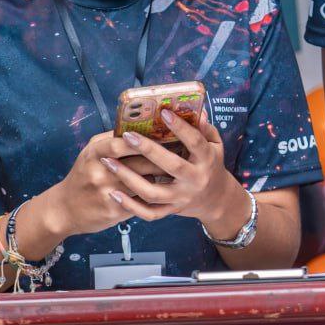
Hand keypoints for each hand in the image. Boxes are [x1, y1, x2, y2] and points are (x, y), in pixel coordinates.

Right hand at [42, 132, 169, 236]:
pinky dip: (154, 194)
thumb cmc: (83, 174)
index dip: (144, 140)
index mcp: (94, 154)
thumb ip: (112, 139)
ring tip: (179, 169)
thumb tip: (140, 125)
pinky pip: (140, 202)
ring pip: (143, 183)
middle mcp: (100, 173)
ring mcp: (107, 194)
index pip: (121, 144)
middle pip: (139, 164)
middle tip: (182, 152)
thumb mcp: (90, 152)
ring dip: (161, 177)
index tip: (164, 135)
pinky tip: (166, 189)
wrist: (65, 209)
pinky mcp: (113, 212)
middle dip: (162, 159)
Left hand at [105, 111, 249, 235]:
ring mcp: (181, 198)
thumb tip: (198, 111)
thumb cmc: (211, 164)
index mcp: (207, 160)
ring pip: (153, 193)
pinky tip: (113, 193)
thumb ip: (205, 129)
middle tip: (127, 136)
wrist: (216, 200)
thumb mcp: (215, 145)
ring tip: (109, 162)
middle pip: (171, 165)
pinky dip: (130, 206)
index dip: (180, 128)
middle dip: (148, 150)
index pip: (195, 142)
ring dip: (129, 178)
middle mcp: (195, 180)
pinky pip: (149, 213)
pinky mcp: (171, 210)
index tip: (163, 112)